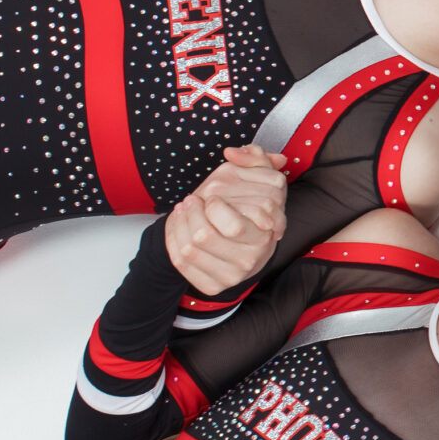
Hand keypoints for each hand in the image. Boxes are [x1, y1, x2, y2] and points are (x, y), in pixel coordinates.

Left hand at [162, 146, 287, 294]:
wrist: (245, 246)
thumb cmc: (251, 209)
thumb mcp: (261, 179)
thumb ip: (255, 157)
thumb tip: (232, 153)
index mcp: (265, 236)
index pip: (232, 226)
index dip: (214, 206)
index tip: (211, 196)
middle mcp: (251, 259)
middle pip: (204, 236)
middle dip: (190, 213)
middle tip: (191, 200)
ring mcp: (231, 275)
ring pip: (188, 249)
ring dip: (179, 224)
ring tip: (183, 210)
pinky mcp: (213, 285)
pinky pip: (181, 262)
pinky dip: (173, 240)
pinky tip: (179, 227)